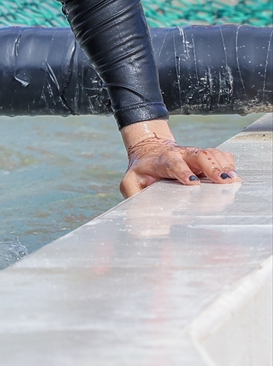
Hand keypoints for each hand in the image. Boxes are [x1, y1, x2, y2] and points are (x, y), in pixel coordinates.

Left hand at [119, 120, 239, 197]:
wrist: (150, 151)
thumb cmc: (142, 171)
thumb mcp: (131, 181)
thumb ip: (133, 194)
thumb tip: (139, 214)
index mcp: (162, 161)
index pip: (173, 163)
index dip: (183, 171)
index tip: (193, 182)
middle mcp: (181, 155)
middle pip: (199, 155)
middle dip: (212, 167)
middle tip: (223, 181)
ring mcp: (194, 155)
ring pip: (212, 154)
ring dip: (224, 166)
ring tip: (233, 180)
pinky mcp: (205, 157)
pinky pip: (220, 155)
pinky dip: (229, 164)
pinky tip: (234, 175)